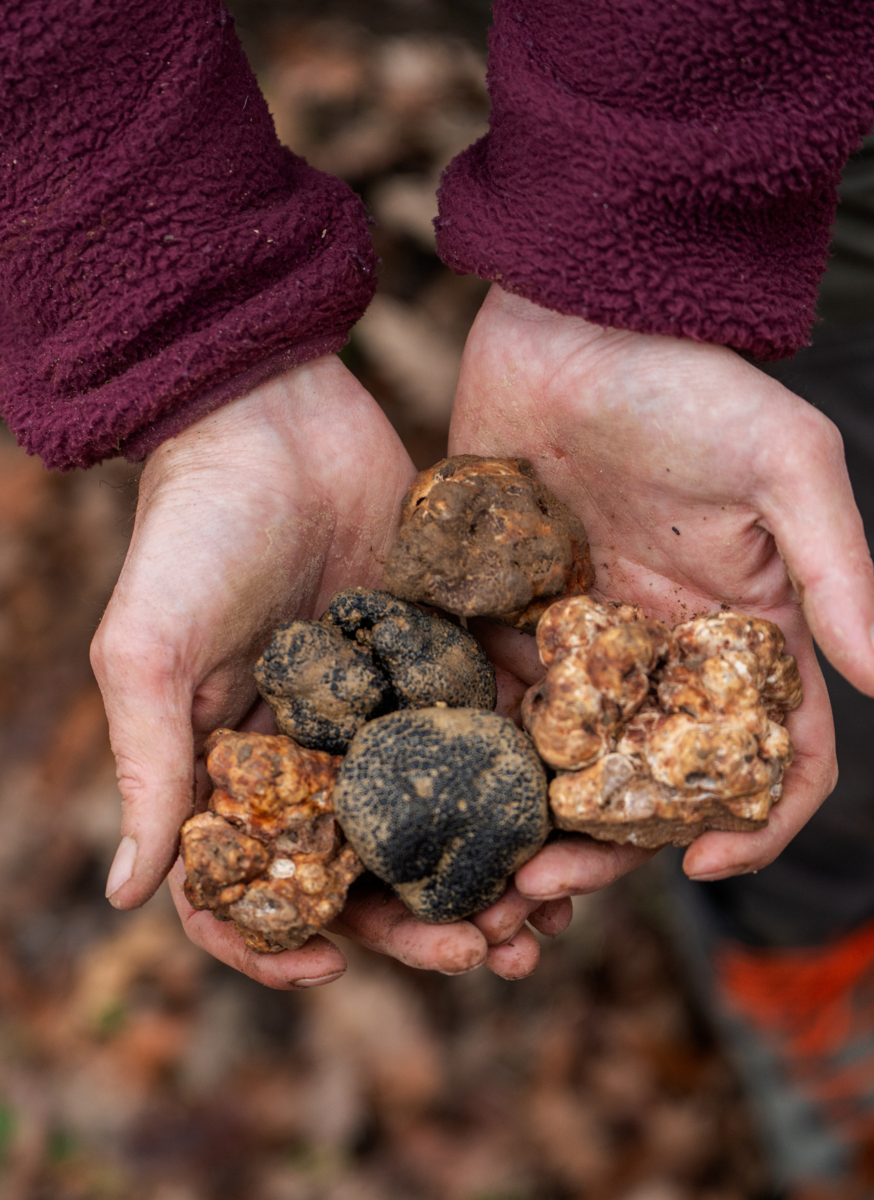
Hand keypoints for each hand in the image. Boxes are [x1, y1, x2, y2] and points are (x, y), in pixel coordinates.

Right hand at [92, 355, 569, 986]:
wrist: (272, 413)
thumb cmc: (190, 530)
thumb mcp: (148, 650)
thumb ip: (147, 766)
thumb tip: (124, 897)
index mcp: (231, 763)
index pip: (246, 885)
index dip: (276, 945)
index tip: (327, 972)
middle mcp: (308, 751)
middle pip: (360, 873)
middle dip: (414, 926)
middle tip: (478, 954)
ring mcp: (378, 710)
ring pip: (435, 822)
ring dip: (482, 877)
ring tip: (537, 918)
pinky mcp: (437, 662)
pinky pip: (483, 741)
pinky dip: (523, 793)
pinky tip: (566, 826)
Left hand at [452, 285, 873, 901]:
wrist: (571, 316)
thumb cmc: (688, 381)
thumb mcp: (785, 463)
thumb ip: (837, 572)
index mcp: (736, 630)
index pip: (765, 750)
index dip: (753, 818)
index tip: (704, 862)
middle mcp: (657, 646)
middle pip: (643, 775)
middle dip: (608, 843)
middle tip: (553, 889)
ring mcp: (575, 634)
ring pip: (560, 754)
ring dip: (528, 818)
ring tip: (491, 872)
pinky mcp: (501, 608)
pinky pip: (489, 694)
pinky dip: (473, 748)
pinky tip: (440, 791)